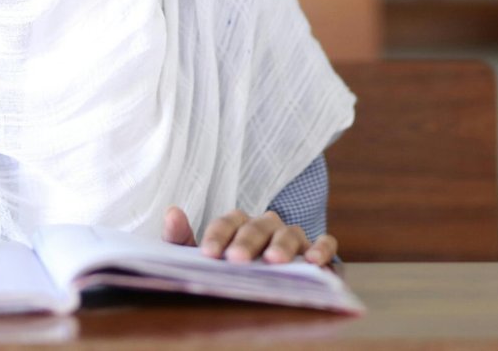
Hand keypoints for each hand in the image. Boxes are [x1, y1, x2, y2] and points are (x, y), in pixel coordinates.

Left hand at [161, 206, 336, 265]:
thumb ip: (183, 239)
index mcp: (240, 224)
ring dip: (282, 244)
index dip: (218, 236)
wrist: (271, 284)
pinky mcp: (319, 253)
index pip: (228, 222)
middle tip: (237, 259)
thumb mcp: (205, 257)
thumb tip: (171, 212)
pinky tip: (313, 262)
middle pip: (258, 226)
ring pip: (290, 232)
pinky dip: (322, 249)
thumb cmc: (233, 269)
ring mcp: (294, 237)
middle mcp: (267, 226)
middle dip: (247, 241)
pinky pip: (326, 243)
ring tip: (273, 261)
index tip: (208, 255)